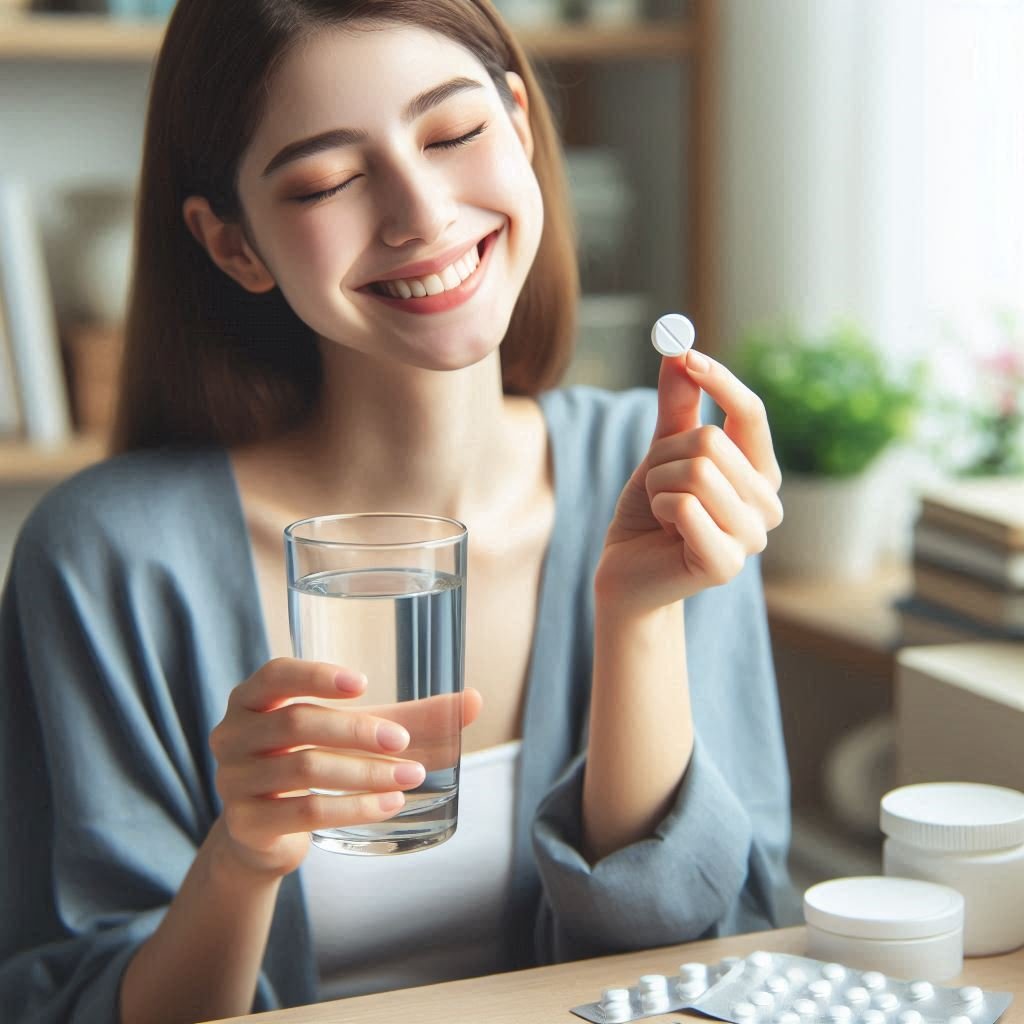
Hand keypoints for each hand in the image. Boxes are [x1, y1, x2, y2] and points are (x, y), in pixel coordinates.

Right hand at [209, 658, 481, 876]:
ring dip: (364, 774)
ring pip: (304, 770)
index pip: (278, 675)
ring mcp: (233, 780)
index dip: (317, 676)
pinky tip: (389, 805)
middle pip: (297, 724)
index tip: (365, 683)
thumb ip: (410, 716)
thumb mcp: (355, 733)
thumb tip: (475, 700)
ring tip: (411, 778)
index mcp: (253, 698)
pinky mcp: (246, 824)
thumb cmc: (314, 761)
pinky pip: (303, 812)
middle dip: (358, 732)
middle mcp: (233, 733)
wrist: (264, 833)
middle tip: (404, 742)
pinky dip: (352, 807)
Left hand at [597, 349, 782, 614]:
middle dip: (665, 457)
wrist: (626, 569)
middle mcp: (767, 505)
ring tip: (662, 510)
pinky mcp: (726, 564)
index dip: (720, 381)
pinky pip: (685, 506)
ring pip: (697, 472)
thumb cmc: (649, 512)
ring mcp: (751, 538)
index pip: (752, 413)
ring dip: (659, 484)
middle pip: (712, 442)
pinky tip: (664, 532)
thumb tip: (680, 349)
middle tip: (658, 486)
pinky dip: (658, 508)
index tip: (686, 355)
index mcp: (760, 474)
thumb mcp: (663, 451)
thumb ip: (678, 405)